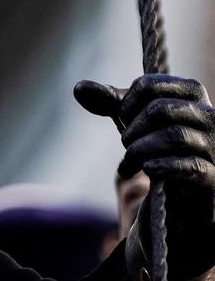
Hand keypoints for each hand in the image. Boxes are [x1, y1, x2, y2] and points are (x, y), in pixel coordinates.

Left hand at [76, 75, 214, 278]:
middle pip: (161, 109)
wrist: (181, 195)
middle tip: (125, 144)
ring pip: (174, 136)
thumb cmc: (159, 146)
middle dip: (132, 128)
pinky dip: (162, 166)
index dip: (126, 102)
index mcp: (191, 93)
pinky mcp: (214, 175)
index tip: (122, 119)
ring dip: (140, 150)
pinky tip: (146, 170)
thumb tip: (79, 88)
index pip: (150, 85)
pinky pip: (190, 165)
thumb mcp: (134, 120)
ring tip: (128, 163)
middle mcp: (210, 115)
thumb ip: (110, 102)